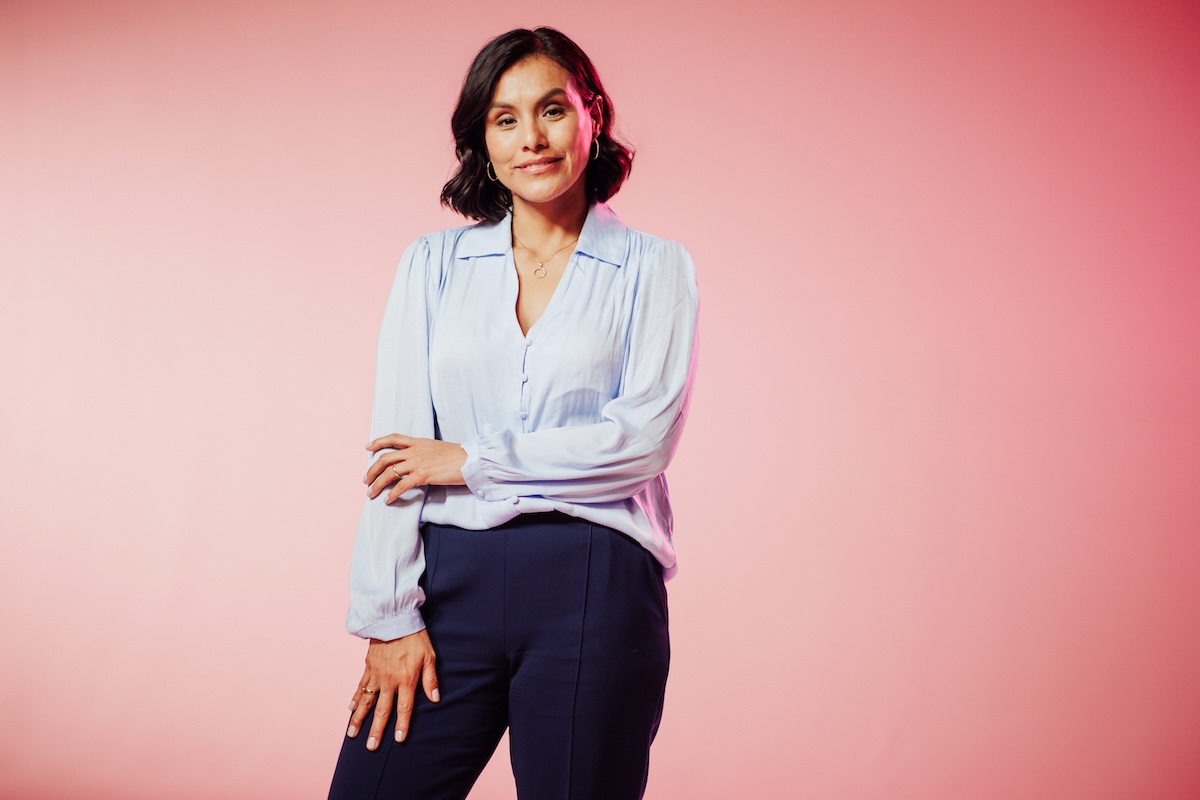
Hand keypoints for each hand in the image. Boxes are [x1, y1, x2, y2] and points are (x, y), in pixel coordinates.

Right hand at [346, 631, 439, 749]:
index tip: (398, 739)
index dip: (402, 724)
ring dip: (359, 719)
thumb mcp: (429, 657)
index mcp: (406, 679)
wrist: (394, 620)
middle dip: (376, 730)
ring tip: (352, 734)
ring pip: (366, 701)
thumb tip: (435, 699)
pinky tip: (350, 709)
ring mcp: (376, 675)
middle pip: (382, 710)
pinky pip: (360, 686)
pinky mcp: (368, 668)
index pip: (404, 707)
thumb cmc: (415, 638)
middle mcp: (389, 681)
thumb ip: (430, 679)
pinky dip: (355, 698)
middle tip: (370, 746)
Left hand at [364, 434, 466, 502]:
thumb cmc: (459, 456)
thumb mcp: (438, 448)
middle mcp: (415, 451)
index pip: (393, 438)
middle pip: (385, 458)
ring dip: (377, 485)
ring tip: (372, 493)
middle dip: (372, 470)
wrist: (471, 460)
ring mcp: (418, 463)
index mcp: (418, 442)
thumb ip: (424, 451)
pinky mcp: (423, 475)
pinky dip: (392, 494)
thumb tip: (417, 459)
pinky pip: (401, 486)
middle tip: (366, 480)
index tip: (367, 447)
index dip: (378, 442)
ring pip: (389, 473)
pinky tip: (388, 500)